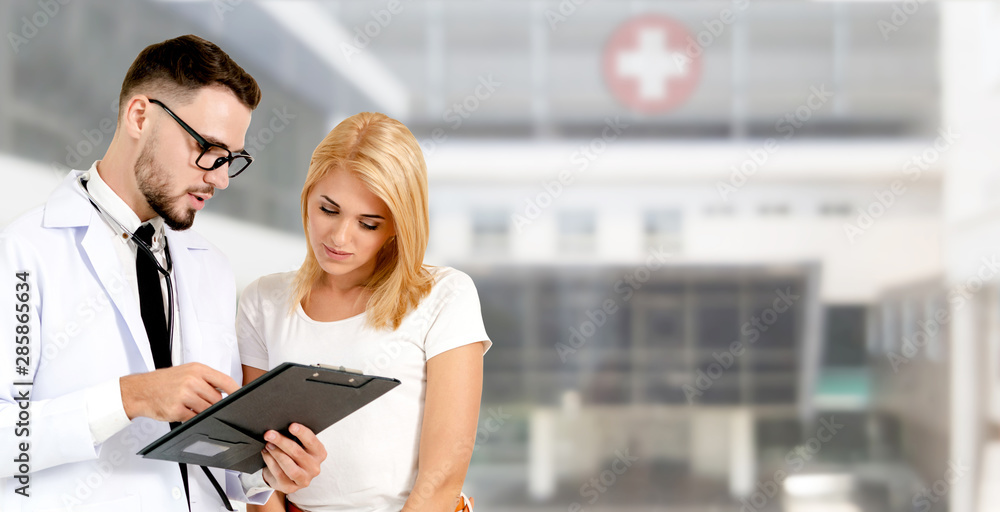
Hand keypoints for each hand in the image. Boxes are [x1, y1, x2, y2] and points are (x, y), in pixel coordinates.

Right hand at [120, 362, 239, 421]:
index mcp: (197, 369)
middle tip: (203, 402)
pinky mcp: (177, 410)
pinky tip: (184, 411)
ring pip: (207, 409)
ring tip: (190, 405)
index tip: (241, 397)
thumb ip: (206, 379)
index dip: (236, 391)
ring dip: (203, 412)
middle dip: (214, 404)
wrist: (140, 390)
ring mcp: (184, 395)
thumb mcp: (187, 372)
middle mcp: (191, 380)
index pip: (225, 381)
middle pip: (217, 399)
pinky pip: (194, 418)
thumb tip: (227, 391)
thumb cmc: (164, 381)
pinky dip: (192, 417)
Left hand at [260, 423, 326, 493]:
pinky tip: (266, 453)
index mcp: (320, 454)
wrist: (286, 474)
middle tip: (270, 434)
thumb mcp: (300, 445)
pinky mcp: (290, 487)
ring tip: (268, 444)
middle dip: (282, 441)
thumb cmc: (293, 455)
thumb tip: (282, 424)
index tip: (291, 426)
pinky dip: (270, 462)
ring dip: (276, 453)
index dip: (302, 433)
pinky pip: (279, 473)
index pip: (312, 442)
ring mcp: (303, 480)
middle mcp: (314, 468)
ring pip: (289, 466)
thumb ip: (296, 437)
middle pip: (297, 453)